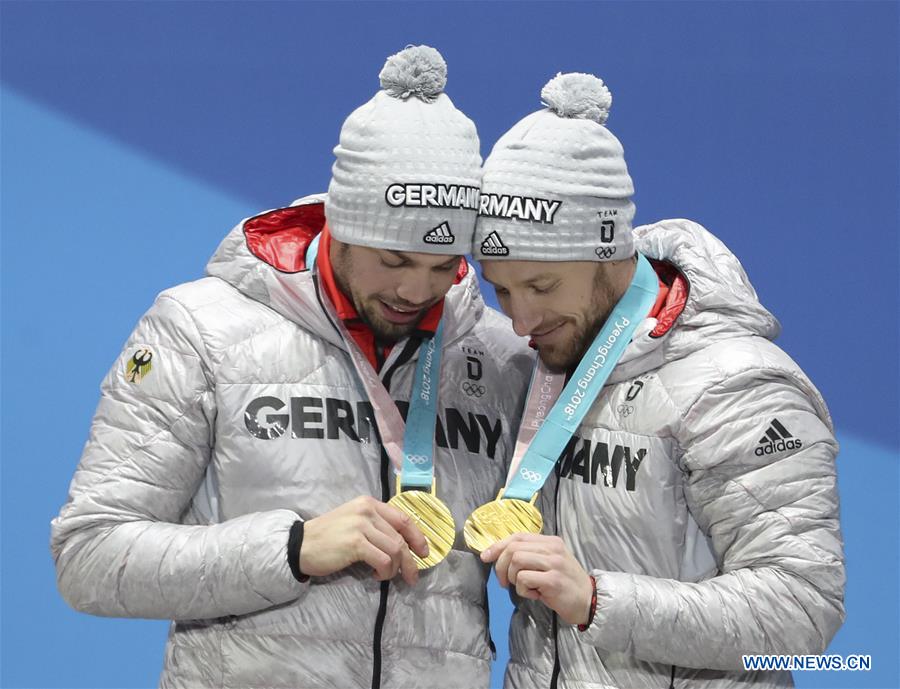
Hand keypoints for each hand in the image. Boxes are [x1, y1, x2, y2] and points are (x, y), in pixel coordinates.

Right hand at [300, 496, 428, 585]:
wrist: (301, 544)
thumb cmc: (328, 537)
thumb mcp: (354, 522)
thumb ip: (376, 527)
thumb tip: (402, 545)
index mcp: (369, 504)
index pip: (403, 518)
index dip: (418, 537)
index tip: (423, 552)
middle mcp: (367, 511)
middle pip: (400, 537)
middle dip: (410, 560)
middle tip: (412, 577)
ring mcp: (361, 526)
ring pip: (395, 549)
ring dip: (396, 569)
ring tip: (387, 577)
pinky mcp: (355, 543)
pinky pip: (383, 560)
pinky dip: (384, 571)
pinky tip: (375, 575)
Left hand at [481, 533, 593, 625]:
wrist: (589, 601)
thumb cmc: (565, 584)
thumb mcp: (549, 563)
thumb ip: (530, 555)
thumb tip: (499, 555)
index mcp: (550, 541)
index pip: (517, 536)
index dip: (498, 546)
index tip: (486, 557)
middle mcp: (552, 549)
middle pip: (513, 548)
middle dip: (501, 566)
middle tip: (505, 582)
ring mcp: (553, 564)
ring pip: (516, 561)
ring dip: (513, 578)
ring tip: (525, 588)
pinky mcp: (553, 581)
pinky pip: (524, 579)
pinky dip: (523, 590)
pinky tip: (535, 595)